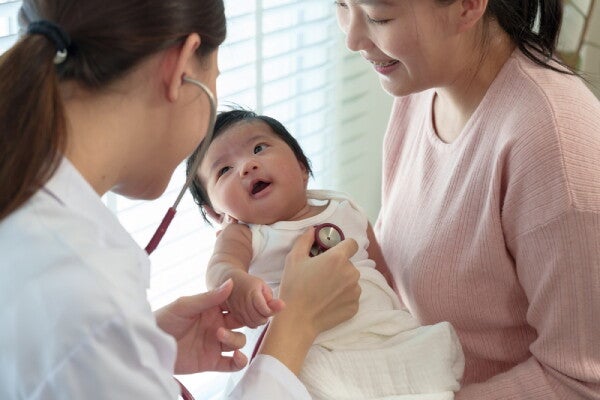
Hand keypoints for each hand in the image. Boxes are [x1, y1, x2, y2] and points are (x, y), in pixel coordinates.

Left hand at [154, 279, 247, 373]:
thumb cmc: (163, 320)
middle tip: (241, 321)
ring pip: (238, 341)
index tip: (253, 302)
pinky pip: (232, 364)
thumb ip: (209, 297)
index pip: (235, 305)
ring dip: (235, 339)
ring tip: (220, 336)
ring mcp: (215, 344)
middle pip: (241, 323)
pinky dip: (240, 361)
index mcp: (212, 309)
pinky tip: (237, 356)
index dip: (246, 304)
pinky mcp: (211, 362)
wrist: (149, 345)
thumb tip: (230, 282)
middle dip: (246, 322)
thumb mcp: (185, 305)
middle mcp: (216, 325)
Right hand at [226, 270, 283, 327]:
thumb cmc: (250, 283)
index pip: (263, 308)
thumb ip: (271, 298)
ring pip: (252, 323)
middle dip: (265, 317)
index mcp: (252, 292)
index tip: (271, 308)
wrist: (233, 281)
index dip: (270, 311)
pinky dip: (252, 322)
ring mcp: (237, 309)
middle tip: (267, 311)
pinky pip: (246, 324)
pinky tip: (254, 316)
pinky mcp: (234, 314)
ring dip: (259, 321)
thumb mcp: (263, 286)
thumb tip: (282, 306)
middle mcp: (243, 302)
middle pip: (258, 318)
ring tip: (261, 313)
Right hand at [258, 228, 360, 374]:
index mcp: (338, 258)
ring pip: (351, 280)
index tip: (333, 253)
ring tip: (323, 290)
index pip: (352, 244)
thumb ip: (305, 240)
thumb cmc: (294, 287)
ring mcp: (355, 291)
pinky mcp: (355, 306)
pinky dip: (342, 297)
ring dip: (341, 282)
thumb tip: (313, 230)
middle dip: (338, 267)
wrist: (297, 319)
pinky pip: (351, 296)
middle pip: (349, 264)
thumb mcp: (294, 258)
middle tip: (321, 275)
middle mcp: (351, 272)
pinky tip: (327, 301)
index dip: (343, 246)